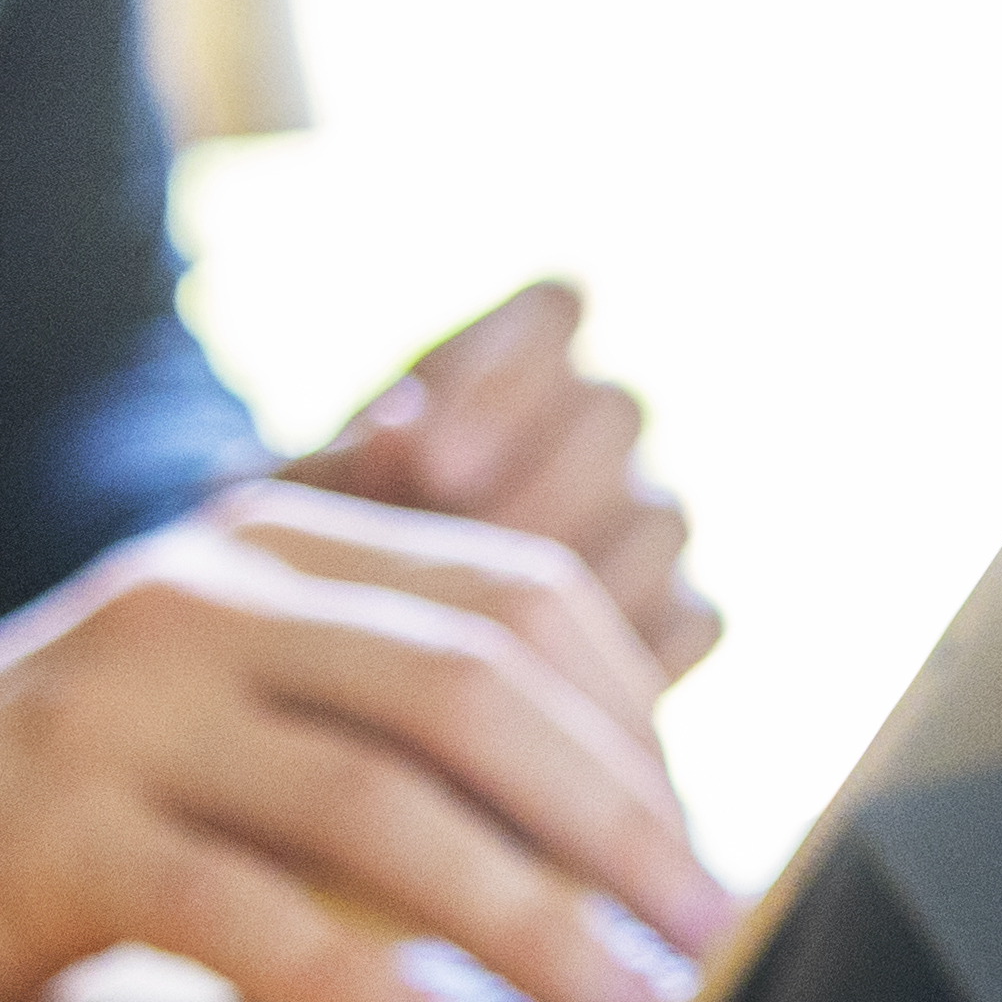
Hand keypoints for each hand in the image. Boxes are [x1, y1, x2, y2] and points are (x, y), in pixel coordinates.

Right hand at [0, 480, 726, 1001]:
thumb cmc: (77, 796)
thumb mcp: (242, 701)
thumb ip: (397, 712)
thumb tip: (638, 804)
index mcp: (279, 544)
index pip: (515, 600)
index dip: (634, 726)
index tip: (697, 853)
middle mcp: (209, 595)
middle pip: (472, 691)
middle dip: (618, 823)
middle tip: (712, 938)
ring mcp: (121, 704)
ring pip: (377, 804)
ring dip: (528, 923)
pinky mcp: (49, 830)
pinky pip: (238, 910)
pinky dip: (355, 985)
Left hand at [297, 277, 715, 680]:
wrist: (357, 648)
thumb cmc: (320, 554)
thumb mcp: (309, 510)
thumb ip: (346, 472)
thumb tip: (398, 426)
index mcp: (513, 352)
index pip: (554, 309)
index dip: (503, 381)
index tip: (430, 459)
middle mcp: (598, 422)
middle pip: (615, 411)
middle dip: (533, 486)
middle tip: (458, 562)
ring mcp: (648, 516)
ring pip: (660, 519)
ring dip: (578, 579)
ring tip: (491, 636)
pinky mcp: (681, 612)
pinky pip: (691, 620)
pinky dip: (625, 656)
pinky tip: (546, 693)